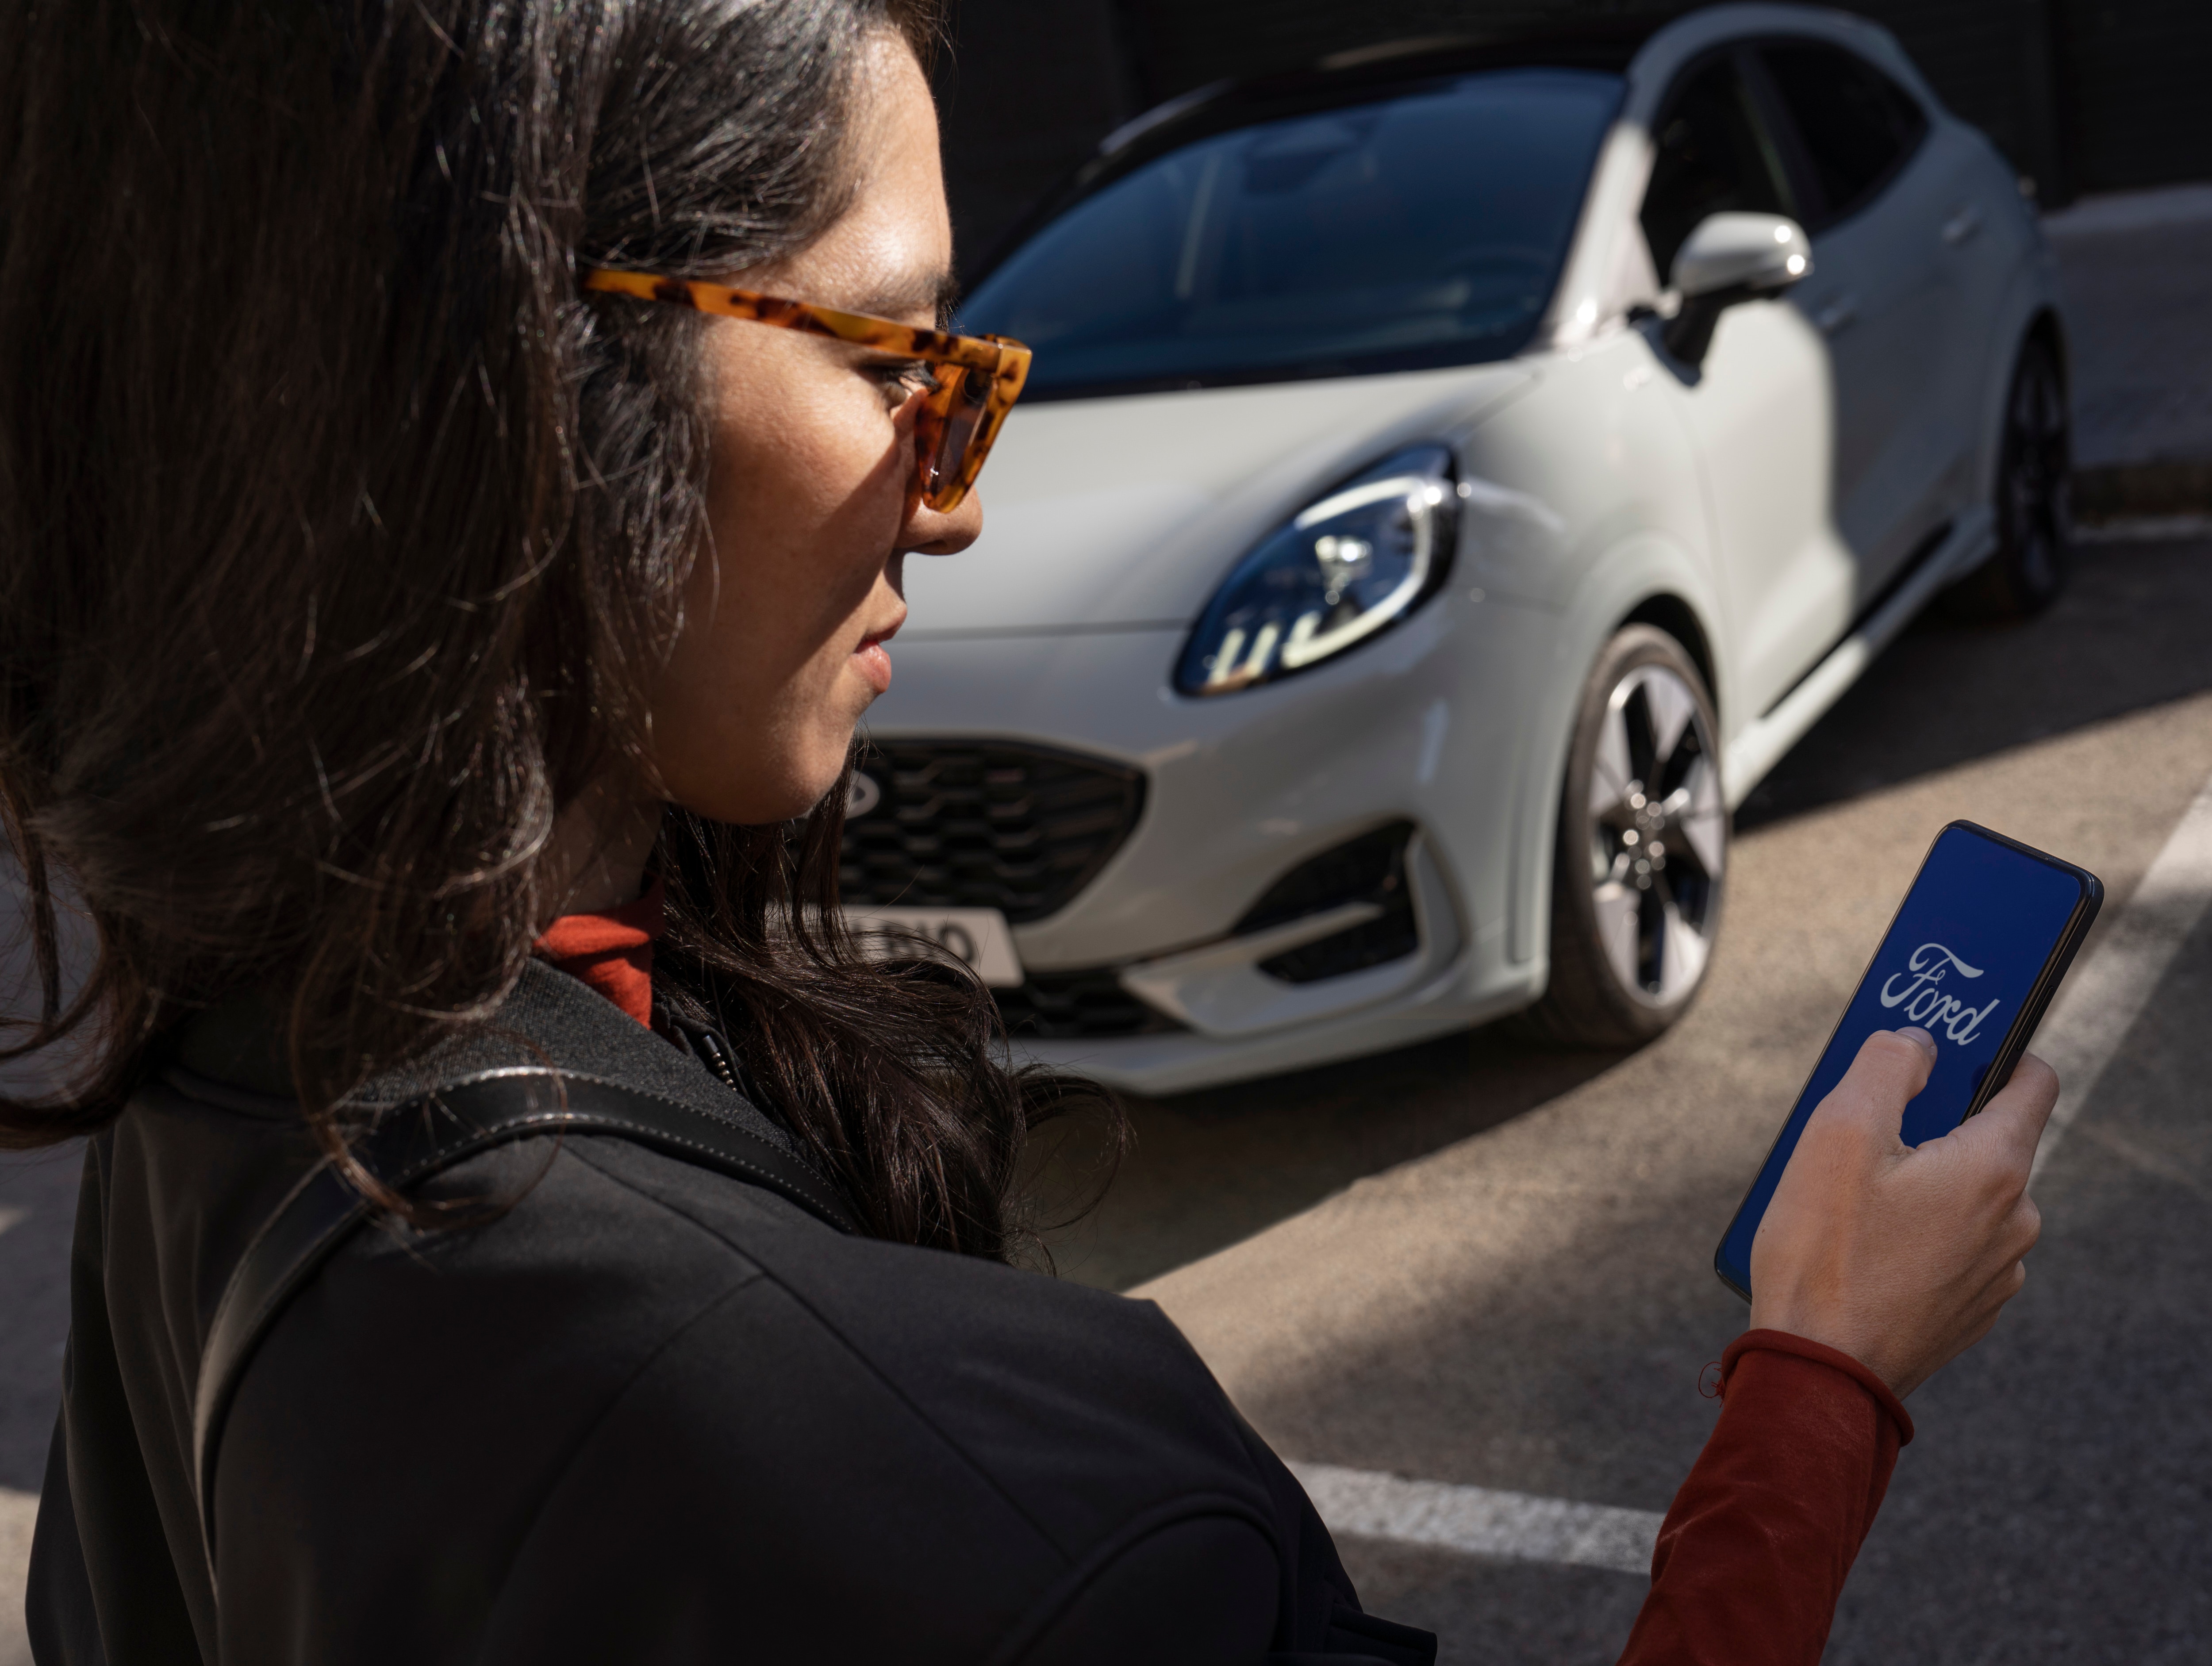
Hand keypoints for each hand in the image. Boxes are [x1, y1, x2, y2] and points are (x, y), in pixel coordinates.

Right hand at [1748, 1028, 2056, 1397]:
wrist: (1821, 1371)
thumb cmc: (1825, 1251)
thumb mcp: (1837, 1130)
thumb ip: (1886, 1065)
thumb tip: (1919, 1042)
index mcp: (1994, 1168)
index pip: (2033, 1082)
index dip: (1998, 1052)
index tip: (1954, 1050)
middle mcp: (2015, 1220)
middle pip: (1985, 1141)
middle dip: (1931, 1129)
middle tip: (1863, 1140)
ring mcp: (1998, 1271)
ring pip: (1965, 1197)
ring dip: (1919, 1186)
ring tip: (1849, 1204)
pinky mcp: (1972, 1309)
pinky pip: (1953, 1247)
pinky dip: (1917, 1234)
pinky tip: (1862, 1249)